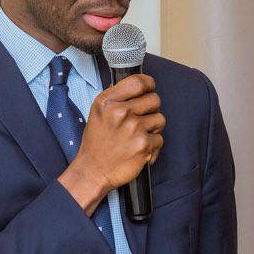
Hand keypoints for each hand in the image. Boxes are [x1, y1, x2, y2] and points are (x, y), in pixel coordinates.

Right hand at [58, 74, 164, 213]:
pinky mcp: (144, 144)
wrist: (93, 171)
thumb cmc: (97, 142)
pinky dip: (152, 145)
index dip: (149, 84)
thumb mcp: (99, 112)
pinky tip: (139, 149)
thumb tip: (142, 86)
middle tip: (140, 119)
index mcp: (108, 102)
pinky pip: (160, 138)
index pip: (138, 82)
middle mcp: (120, 112)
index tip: (149, 89)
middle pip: (154, 99)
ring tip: (137, 136)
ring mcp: (133, 128)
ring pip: (160, 119)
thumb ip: (118, 97)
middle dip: (151, 109)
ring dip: (152, 128)